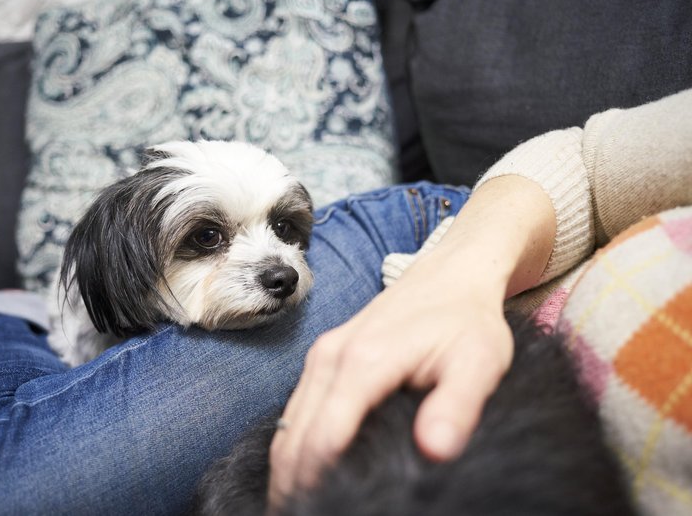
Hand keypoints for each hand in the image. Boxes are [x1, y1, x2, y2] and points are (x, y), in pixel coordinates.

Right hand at [267, 250, 514, 506]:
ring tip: (299, 505)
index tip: (325, 512)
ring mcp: (322, 356)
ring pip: (287, 424)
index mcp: (363, 362)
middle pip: (292, 436)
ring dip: (287, 468)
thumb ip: (457, 405)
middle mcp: (330, 358)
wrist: (451, 274)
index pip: (322, 438)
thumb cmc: (467, 319)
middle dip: (291, 484)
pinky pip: (295, 409)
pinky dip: (292, 444)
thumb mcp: (479, 361)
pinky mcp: (324, 357)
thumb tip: (434, 451)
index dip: (316, 484)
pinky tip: (304, 471)